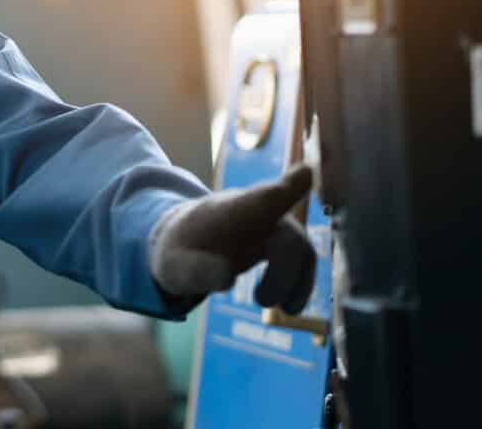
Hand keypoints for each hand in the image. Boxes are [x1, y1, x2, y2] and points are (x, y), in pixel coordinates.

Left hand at [148, 165, 317, 312]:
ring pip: (300, 248)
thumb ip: (195, 270)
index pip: (261, 199)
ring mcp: (271, 225)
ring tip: (281, 309)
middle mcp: (257, 213)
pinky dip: (301, 284)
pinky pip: (303, 260)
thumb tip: (227, 278)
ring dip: (295, 282)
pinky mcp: (280, 242)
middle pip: (288, 235)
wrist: (185, 243)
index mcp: (228, 211)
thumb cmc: (179, 251)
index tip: (307, 173)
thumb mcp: (174, 265)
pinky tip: (289, 308)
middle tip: (261, 301)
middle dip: (283, 273)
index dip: (286, 188)